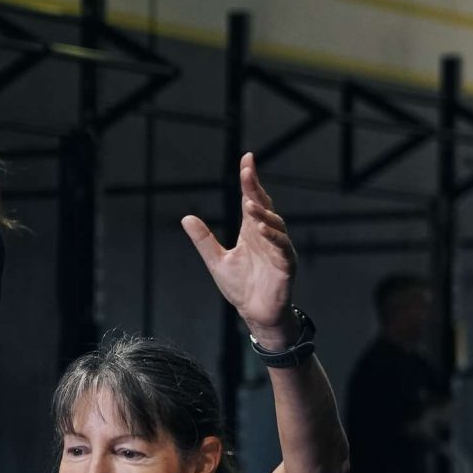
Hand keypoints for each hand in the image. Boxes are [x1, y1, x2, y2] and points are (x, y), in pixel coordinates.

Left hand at [182, 154, 297, 340]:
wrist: (255, 313)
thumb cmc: (241, 287)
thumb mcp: (216, 261)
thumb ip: (203, 240)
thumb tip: (186, 218)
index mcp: (252, 232)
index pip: (252, 200)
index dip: (249, 180)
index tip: (246, 159)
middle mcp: (267, 236)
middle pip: (263, 206)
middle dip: (256, 189)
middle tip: (247, 172)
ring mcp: (279, 250)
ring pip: (275, 225)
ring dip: (263, 213)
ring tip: (249, 204)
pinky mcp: (286, 265)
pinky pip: (282, 248)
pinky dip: (274, 238)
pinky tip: (261, 228)